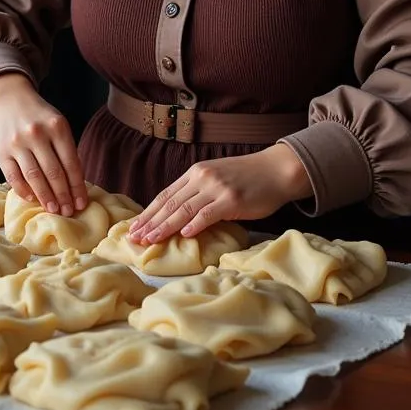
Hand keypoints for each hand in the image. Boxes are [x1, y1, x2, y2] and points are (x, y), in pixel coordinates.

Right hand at [0, 72, 87, 216]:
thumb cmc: (39, 116)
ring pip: (34, 177)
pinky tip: (33, 199)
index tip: (82, 203)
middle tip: (68, 211)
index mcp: (56, 126)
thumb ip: (66, 149)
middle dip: (63, 196)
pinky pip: (14, 177)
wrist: (9, 99)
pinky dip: (24, 191)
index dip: (77, 186)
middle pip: (54, 172)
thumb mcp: (57, 124)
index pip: (71, 163)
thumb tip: (75, 185)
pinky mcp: (1, 152)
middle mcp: (37, 134)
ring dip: (46, 197)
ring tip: (54, 210)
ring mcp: (17, 143)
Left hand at [127, 144, 311, 245]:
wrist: (276, 170)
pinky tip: (183, 235)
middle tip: (134, 238)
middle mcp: (202, 178)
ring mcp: (216, 188)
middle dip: (150, 222)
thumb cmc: (247, 177)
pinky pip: (208, 214)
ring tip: (150, 239)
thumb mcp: (216, 178)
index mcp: (195, 173)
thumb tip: (177, 216)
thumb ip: (197, 192)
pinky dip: (195, 224)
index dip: (148, 212)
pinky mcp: (232, 200)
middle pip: (170, 203)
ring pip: (184, 209)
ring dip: (165, 226)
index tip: (134, 227)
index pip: (165, 195)